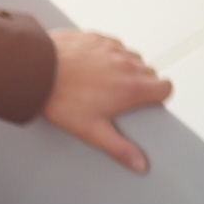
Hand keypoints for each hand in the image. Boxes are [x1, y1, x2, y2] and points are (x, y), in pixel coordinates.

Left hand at [43, 30, 171, 172]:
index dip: (159, 97)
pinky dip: (108, 56)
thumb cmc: (62, 102)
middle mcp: (128, 64)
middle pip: (150, 73)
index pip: (166, 88)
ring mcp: (113, 48)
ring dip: (125, 69)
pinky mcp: (98, 38)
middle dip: (140, 85)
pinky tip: (90, 68)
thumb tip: (141, 165)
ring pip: (132, 58)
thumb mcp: (92, 131)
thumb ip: (119, 148)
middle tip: (118, 100)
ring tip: (103, 84)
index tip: (147, 105)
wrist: (38, 70)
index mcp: (132, 87)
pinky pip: (113, 47)